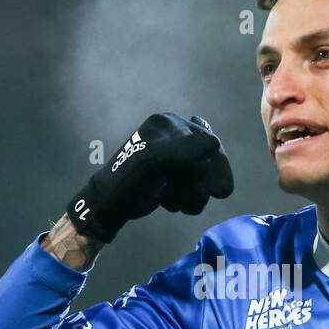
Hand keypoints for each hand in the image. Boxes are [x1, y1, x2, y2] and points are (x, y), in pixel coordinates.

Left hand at [66, 112, 234, 242]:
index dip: (217, 168)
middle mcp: (174, 134)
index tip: (219, 192)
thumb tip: (215, 143)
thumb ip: (181, 151)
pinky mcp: (174, 171)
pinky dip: (188, 196)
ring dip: (193, 195)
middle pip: (210, 160)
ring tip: (170, 201)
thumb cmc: (126, 182)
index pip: (208, 143)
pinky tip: (169, 199)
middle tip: (188, 203)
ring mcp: (175, 153)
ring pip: (205, 176)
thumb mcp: (151, 163)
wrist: (109, 204)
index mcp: (168, 124)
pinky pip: (196, 184)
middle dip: (201, 185)